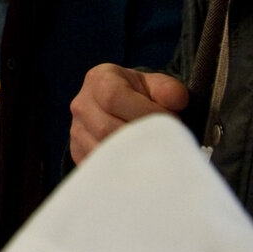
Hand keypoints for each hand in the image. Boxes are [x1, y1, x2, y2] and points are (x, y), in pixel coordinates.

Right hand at [67, 64, 189, 162]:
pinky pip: (99, 168)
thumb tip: (176, 101)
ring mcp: (77, 132)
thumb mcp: (156, 85)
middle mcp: (82, 105)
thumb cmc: (140, 96)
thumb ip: (169, 89)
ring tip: (156, 155)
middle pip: (106, 128)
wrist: (119, 108)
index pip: (113, 98)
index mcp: (99, 80)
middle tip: (166, 142)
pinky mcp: (79, 154)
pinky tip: (141, 168)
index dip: (144, 112)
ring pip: (102, 152)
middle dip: (142, 138)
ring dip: (133, 157)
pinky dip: (122, 171)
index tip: (170, 121)